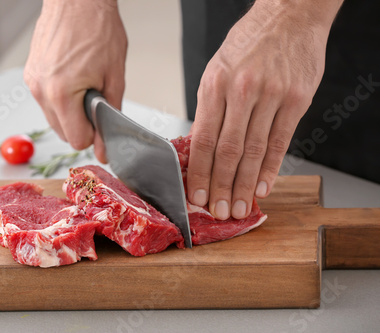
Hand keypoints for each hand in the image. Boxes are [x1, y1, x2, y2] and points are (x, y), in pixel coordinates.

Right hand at [24, 0, 126, 162]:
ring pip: (53, 118)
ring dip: (70, 112)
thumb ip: (110, 116)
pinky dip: (60, 99)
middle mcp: (41, 90)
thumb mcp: (114, 77)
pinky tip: (72, 79)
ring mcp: (33, 82)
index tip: (101, 123)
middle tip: (95, 99)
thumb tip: (104, 147)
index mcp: (61, 94)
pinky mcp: (30, 74)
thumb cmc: (97, 28)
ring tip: (84, 85)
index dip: (94, 135)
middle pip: (63, 133)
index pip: (76, 140)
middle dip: (82, 124)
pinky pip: (46, 101)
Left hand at [187, 0, 342, 218]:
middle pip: (228, 151)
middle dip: (221, 186)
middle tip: (219, 211)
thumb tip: (201, 150)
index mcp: (214, 85)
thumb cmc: (248, 44)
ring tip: (240, 207)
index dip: (199, 173)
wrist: (288, 17)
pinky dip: (272, 168)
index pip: (202, 140)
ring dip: (246, 184)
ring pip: (255, 151)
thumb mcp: (217, 71)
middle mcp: (241, 91)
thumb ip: (210, 110)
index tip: (197, 196)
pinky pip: (281, 141)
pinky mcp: (296, 100)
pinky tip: (264, 187)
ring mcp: (271, 95)